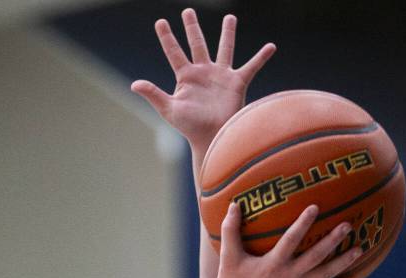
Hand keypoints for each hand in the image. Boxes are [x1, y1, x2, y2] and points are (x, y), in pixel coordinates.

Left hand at [131, 9, 274, 157]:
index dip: (167, 37)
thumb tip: (134, 84)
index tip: (160, 22)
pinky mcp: (237, 82)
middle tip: (188, 11)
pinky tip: (271, 47)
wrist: (212, 138)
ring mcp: (220, 76)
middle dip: (192, 27)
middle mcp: (203, 72)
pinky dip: (261, 57)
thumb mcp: (169, 109)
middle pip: (197, 43)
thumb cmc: (189, 127)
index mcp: (186, 77)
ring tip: (230, 17)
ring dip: (228, 33)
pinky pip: (251, 66)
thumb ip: (153, 94)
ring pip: (225, 48)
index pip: (174, 52)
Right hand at [213, 203, 361, 277]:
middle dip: (332, 241)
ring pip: (324, 276)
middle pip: (315, 258)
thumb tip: (234, 203)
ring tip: (359, 249)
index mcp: (272, 265)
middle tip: (348, 225)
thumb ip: (230, 229)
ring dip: (343, 263)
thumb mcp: (228, 256)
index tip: (315, 207)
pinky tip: (355, 277)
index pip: (291, 241)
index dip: (303, 224)